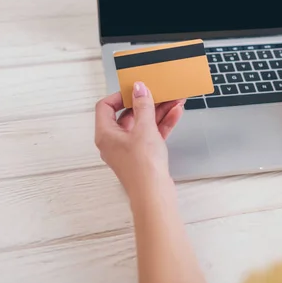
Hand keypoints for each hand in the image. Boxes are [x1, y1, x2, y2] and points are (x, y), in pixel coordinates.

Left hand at [94, 82, 185, 201]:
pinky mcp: (144, 155)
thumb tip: (139, 89)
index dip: (121, 95)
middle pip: (129, 114)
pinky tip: (175, 114)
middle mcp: (115, 141)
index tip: (137, 89)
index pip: (106, 107)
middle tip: (161, 92)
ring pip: (143, 124)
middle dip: (147, 103)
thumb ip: (143, 106)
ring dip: (159, 112)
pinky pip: (152, 134)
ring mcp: (130, 149)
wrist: (154, 193)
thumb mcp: (144, 129)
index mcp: (106, 134)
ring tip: (175, 100)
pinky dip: (162, 124)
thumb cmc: (143, 166)